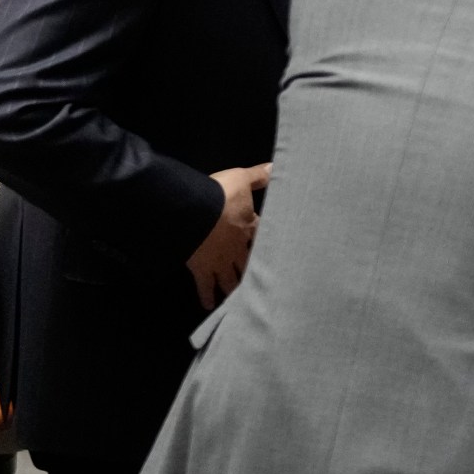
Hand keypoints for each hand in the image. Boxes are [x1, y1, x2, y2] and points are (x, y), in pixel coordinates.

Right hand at [186, 162, 270, 309]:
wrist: (196, 212)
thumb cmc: (220, 194)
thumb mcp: (241, 179)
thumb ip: (258, 175)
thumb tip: (276, 167)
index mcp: (250, 226)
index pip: (263, 235)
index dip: (269, 242)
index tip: (277, 250)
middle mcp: (239, 248)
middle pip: (251, 263)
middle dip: (256, 272)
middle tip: (264, 283)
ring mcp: (221, 261)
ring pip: (231, 279)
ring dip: (235, 288)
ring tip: (240, 298)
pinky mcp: (202, 270)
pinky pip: (205, 286)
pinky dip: (207, 296)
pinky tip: (209, 307)